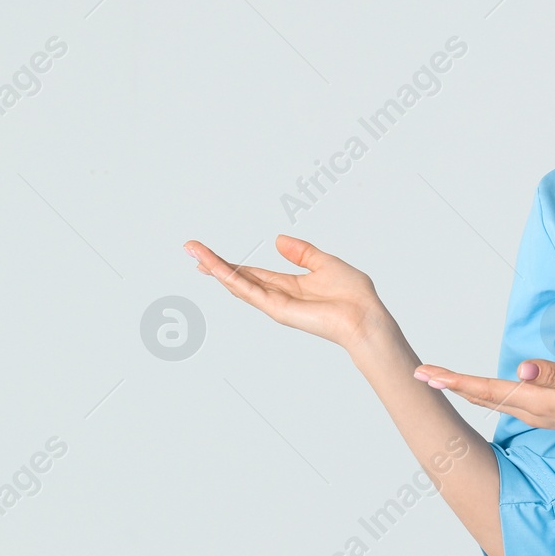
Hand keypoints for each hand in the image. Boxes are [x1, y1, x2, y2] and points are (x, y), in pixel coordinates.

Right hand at [184, 234, 391, 349]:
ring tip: (193, 251)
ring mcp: (274, 304)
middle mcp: (278, 296)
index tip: (208, 253)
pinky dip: (229, 277)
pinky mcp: (276, 308)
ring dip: (214, 266)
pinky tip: (213, 266)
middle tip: (190, 249)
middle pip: (238, 277)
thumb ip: (301, 252)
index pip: (253, 272)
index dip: (231, 263)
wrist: (364, 316)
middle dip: (214, 264)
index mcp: (289, 285)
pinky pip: (248, 290)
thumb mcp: (325, 262)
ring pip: (237, 282)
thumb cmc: (353, 295)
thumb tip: (278, 239)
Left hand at [411, 358, 554, 446]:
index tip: (428, 373)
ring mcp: (535, 415)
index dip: (454, 381)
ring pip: (489, 401)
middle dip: (448, 385)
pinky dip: (481, 394)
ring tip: (439, 380)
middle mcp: (529, 411)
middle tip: (419, 374)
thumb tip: (522, 369)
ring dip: (462, 390)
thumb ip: (553, 374)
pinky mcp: (542, 414)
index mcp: (535, 402)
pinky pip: (502, 403)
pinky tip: (476, 392)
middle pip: (479, 397)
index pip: (485, 389)